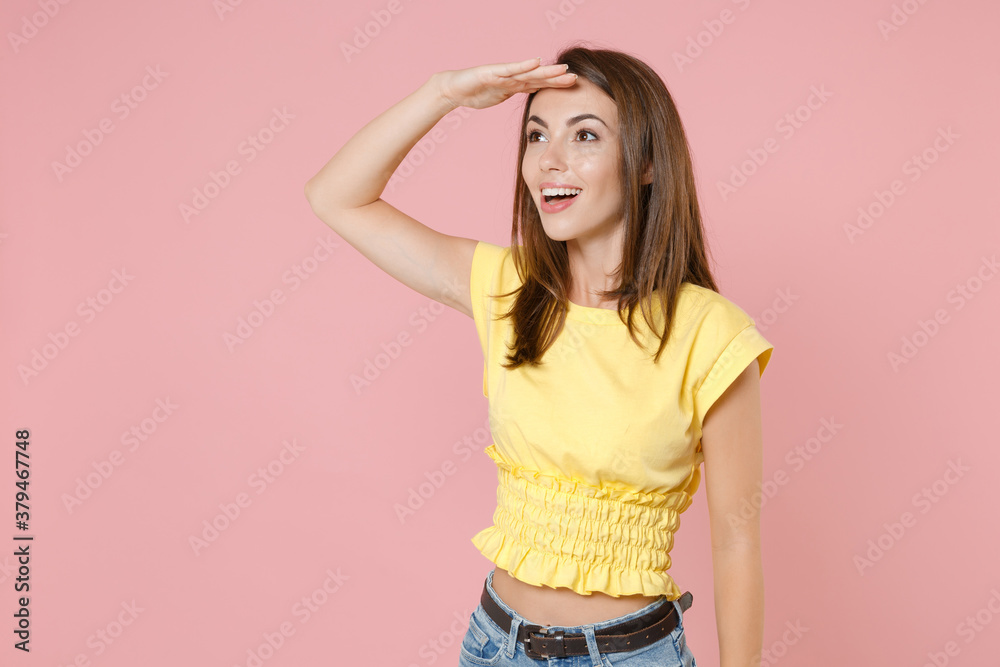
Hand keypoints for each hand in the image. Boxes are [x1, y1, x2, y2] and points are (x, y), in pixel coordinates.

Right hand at [433, 57, 576, 110]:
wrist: (454, 89)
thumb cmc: (476, 93)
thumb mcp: (501, 96)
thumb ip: (516, 92)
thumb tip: (533, 93)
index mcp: (515, 85)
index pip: (540, 85)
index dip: (556, 85)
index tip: (574, 86)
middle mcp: (512, 77)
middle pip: (539, 78)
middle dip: (557, 78)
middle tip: (576, 78)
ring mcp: (503, 74)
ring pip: (528, 73)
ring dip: (546, 71)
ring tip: (562, 69)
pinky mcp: (492, 72)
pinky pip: (510, 69)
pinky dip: (523, 65)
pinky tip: (536, 61)